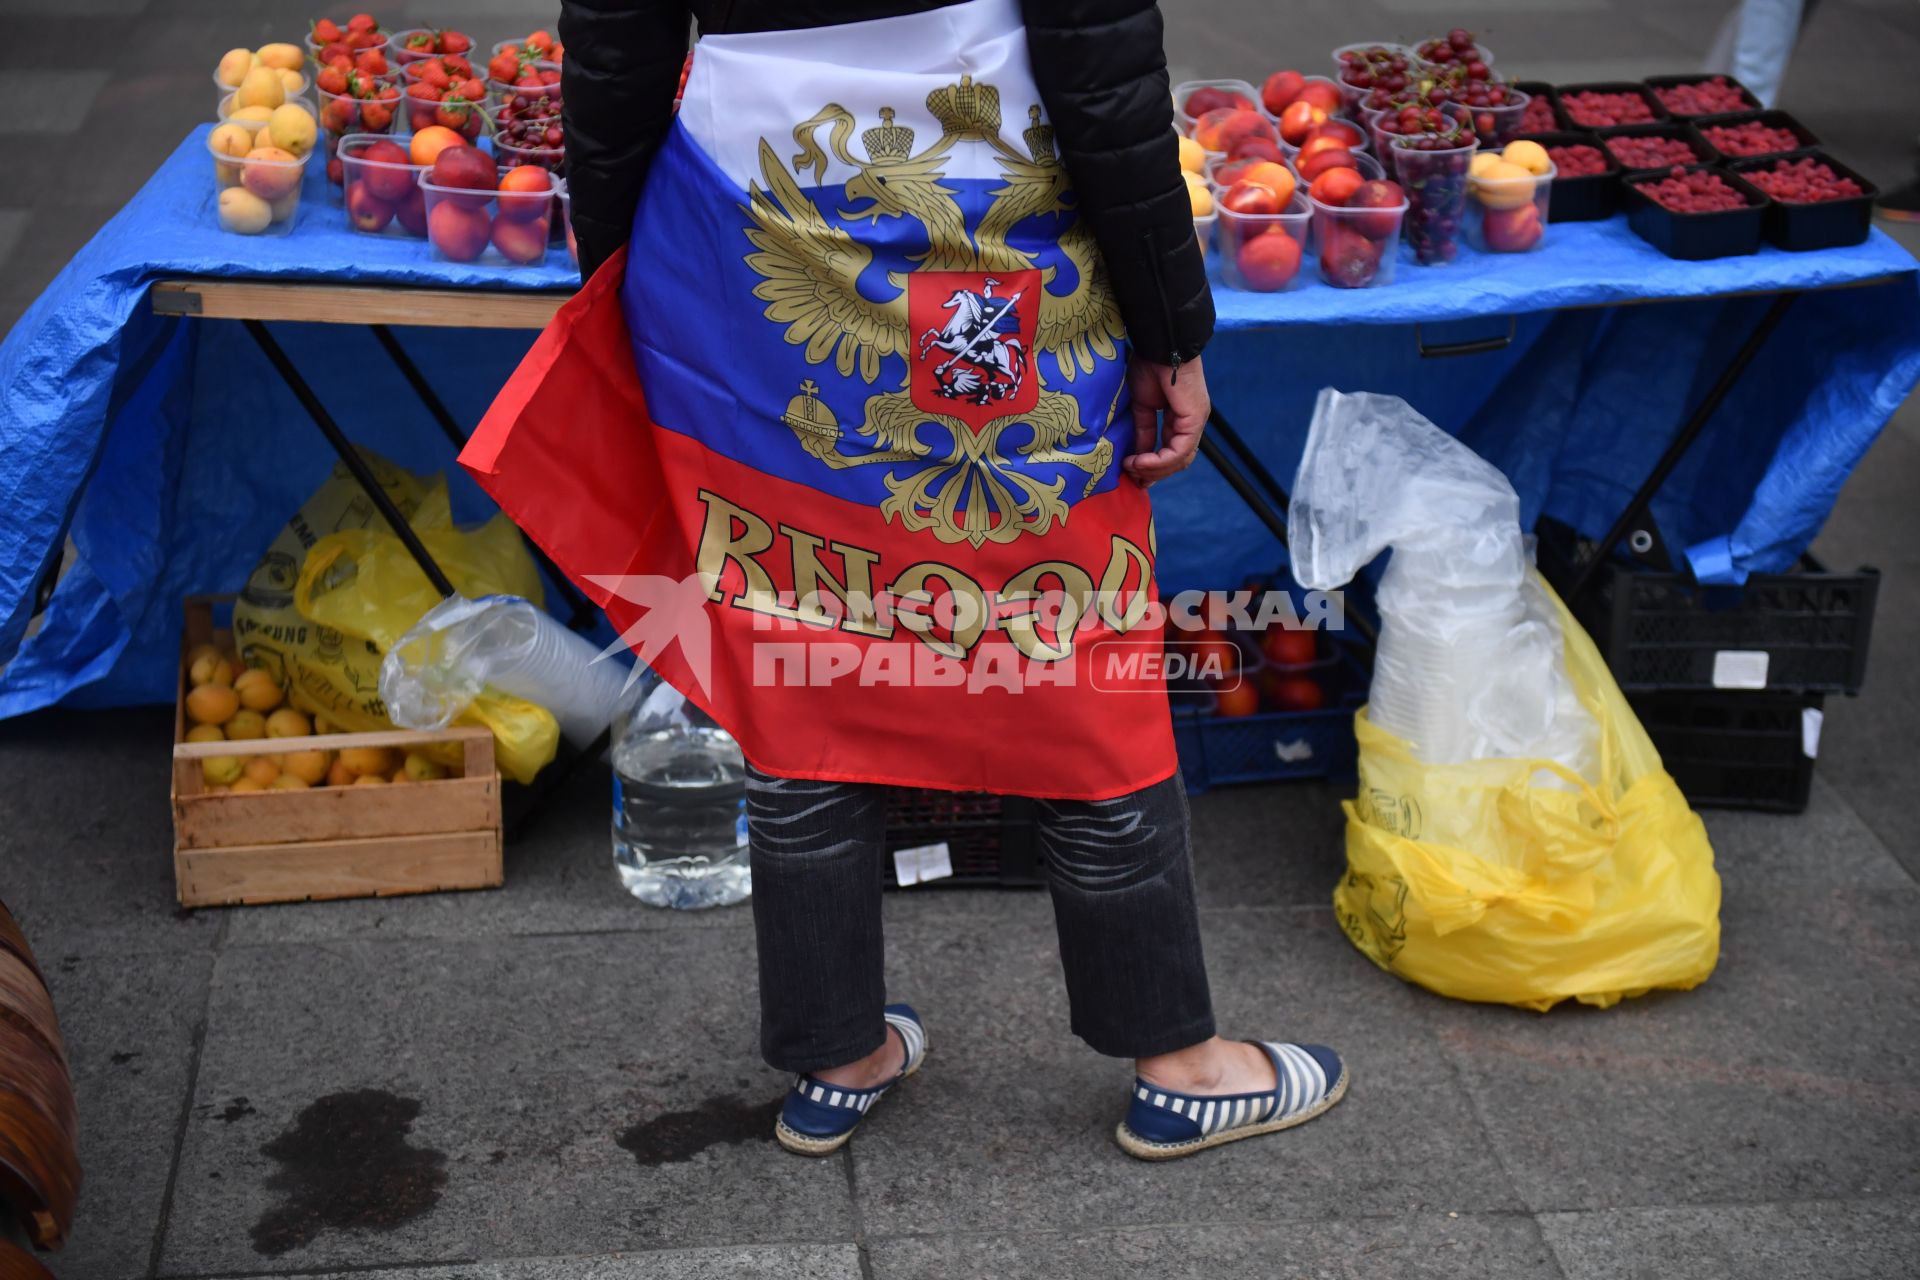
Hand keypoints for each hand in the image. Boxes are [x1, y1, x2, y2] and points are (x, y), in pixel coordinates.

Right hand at [1123, 354, 1208, 487]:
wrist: (1159, 346)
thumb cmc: (1149, 366)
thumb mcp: (1141, 406)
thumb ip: (1142, 431)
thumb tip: (1136, 456)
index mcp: (1180, 418)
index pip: (1172, 451)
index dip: (1153, 466)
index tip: (1132, 472)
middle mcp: (1191, 422)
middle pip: (1178, 460)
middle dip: (1154, 472)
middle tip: (1132, 477)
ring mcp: (1195, 422)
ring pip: (1180, 460)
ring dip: (1154, 469)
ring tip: (1132, 468)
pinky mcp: (1194, 420)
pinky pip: (1179, 451)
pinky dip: (1158, 461)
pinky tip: (1139, 461)